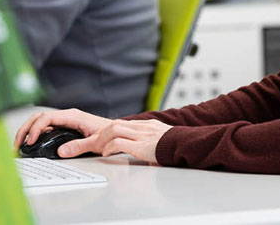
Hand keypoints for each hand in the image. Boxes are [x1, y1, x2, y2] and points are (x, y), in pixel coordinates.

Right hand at [13, 108, 111, 149]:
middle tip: (16, 145)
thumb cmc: (110, 134)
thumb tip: (61, 151)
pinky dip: (34, 134)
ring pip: (39, 122)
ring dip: (27, 132)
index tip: (31, 141)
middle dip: (25, 130)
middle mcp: (66, 116)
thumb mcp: (96, 142)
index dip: (36, 129)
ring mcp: (64, 121)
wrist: (118, 132)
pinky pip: (44, 128)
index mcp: (73, 116)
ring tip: (18, 145)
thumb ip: (79, 146)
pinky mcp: (63, 127)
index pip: (47, 118)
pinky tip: (29, 144)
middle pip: (38, 118)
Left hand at [59, 119, 173, 163]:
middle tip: (89, 145)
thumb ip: (150, 145)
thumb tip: (144, 156)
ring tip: (97, 149)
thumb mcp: (161, 143)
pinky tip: (107, 153)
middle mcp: (143, 128)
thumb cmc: (178, 148)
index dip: (105, 132)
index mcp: (147, 126)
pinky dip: (110, 148)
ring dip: (102, 140)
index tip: (95, 140)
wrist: (190, 146)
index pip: (120, 124)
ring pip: (114, 130)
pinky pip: (120, 142)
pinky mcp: (143, 146)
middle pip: (113, 125)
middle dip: (98, 135)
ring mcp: (143, 135)